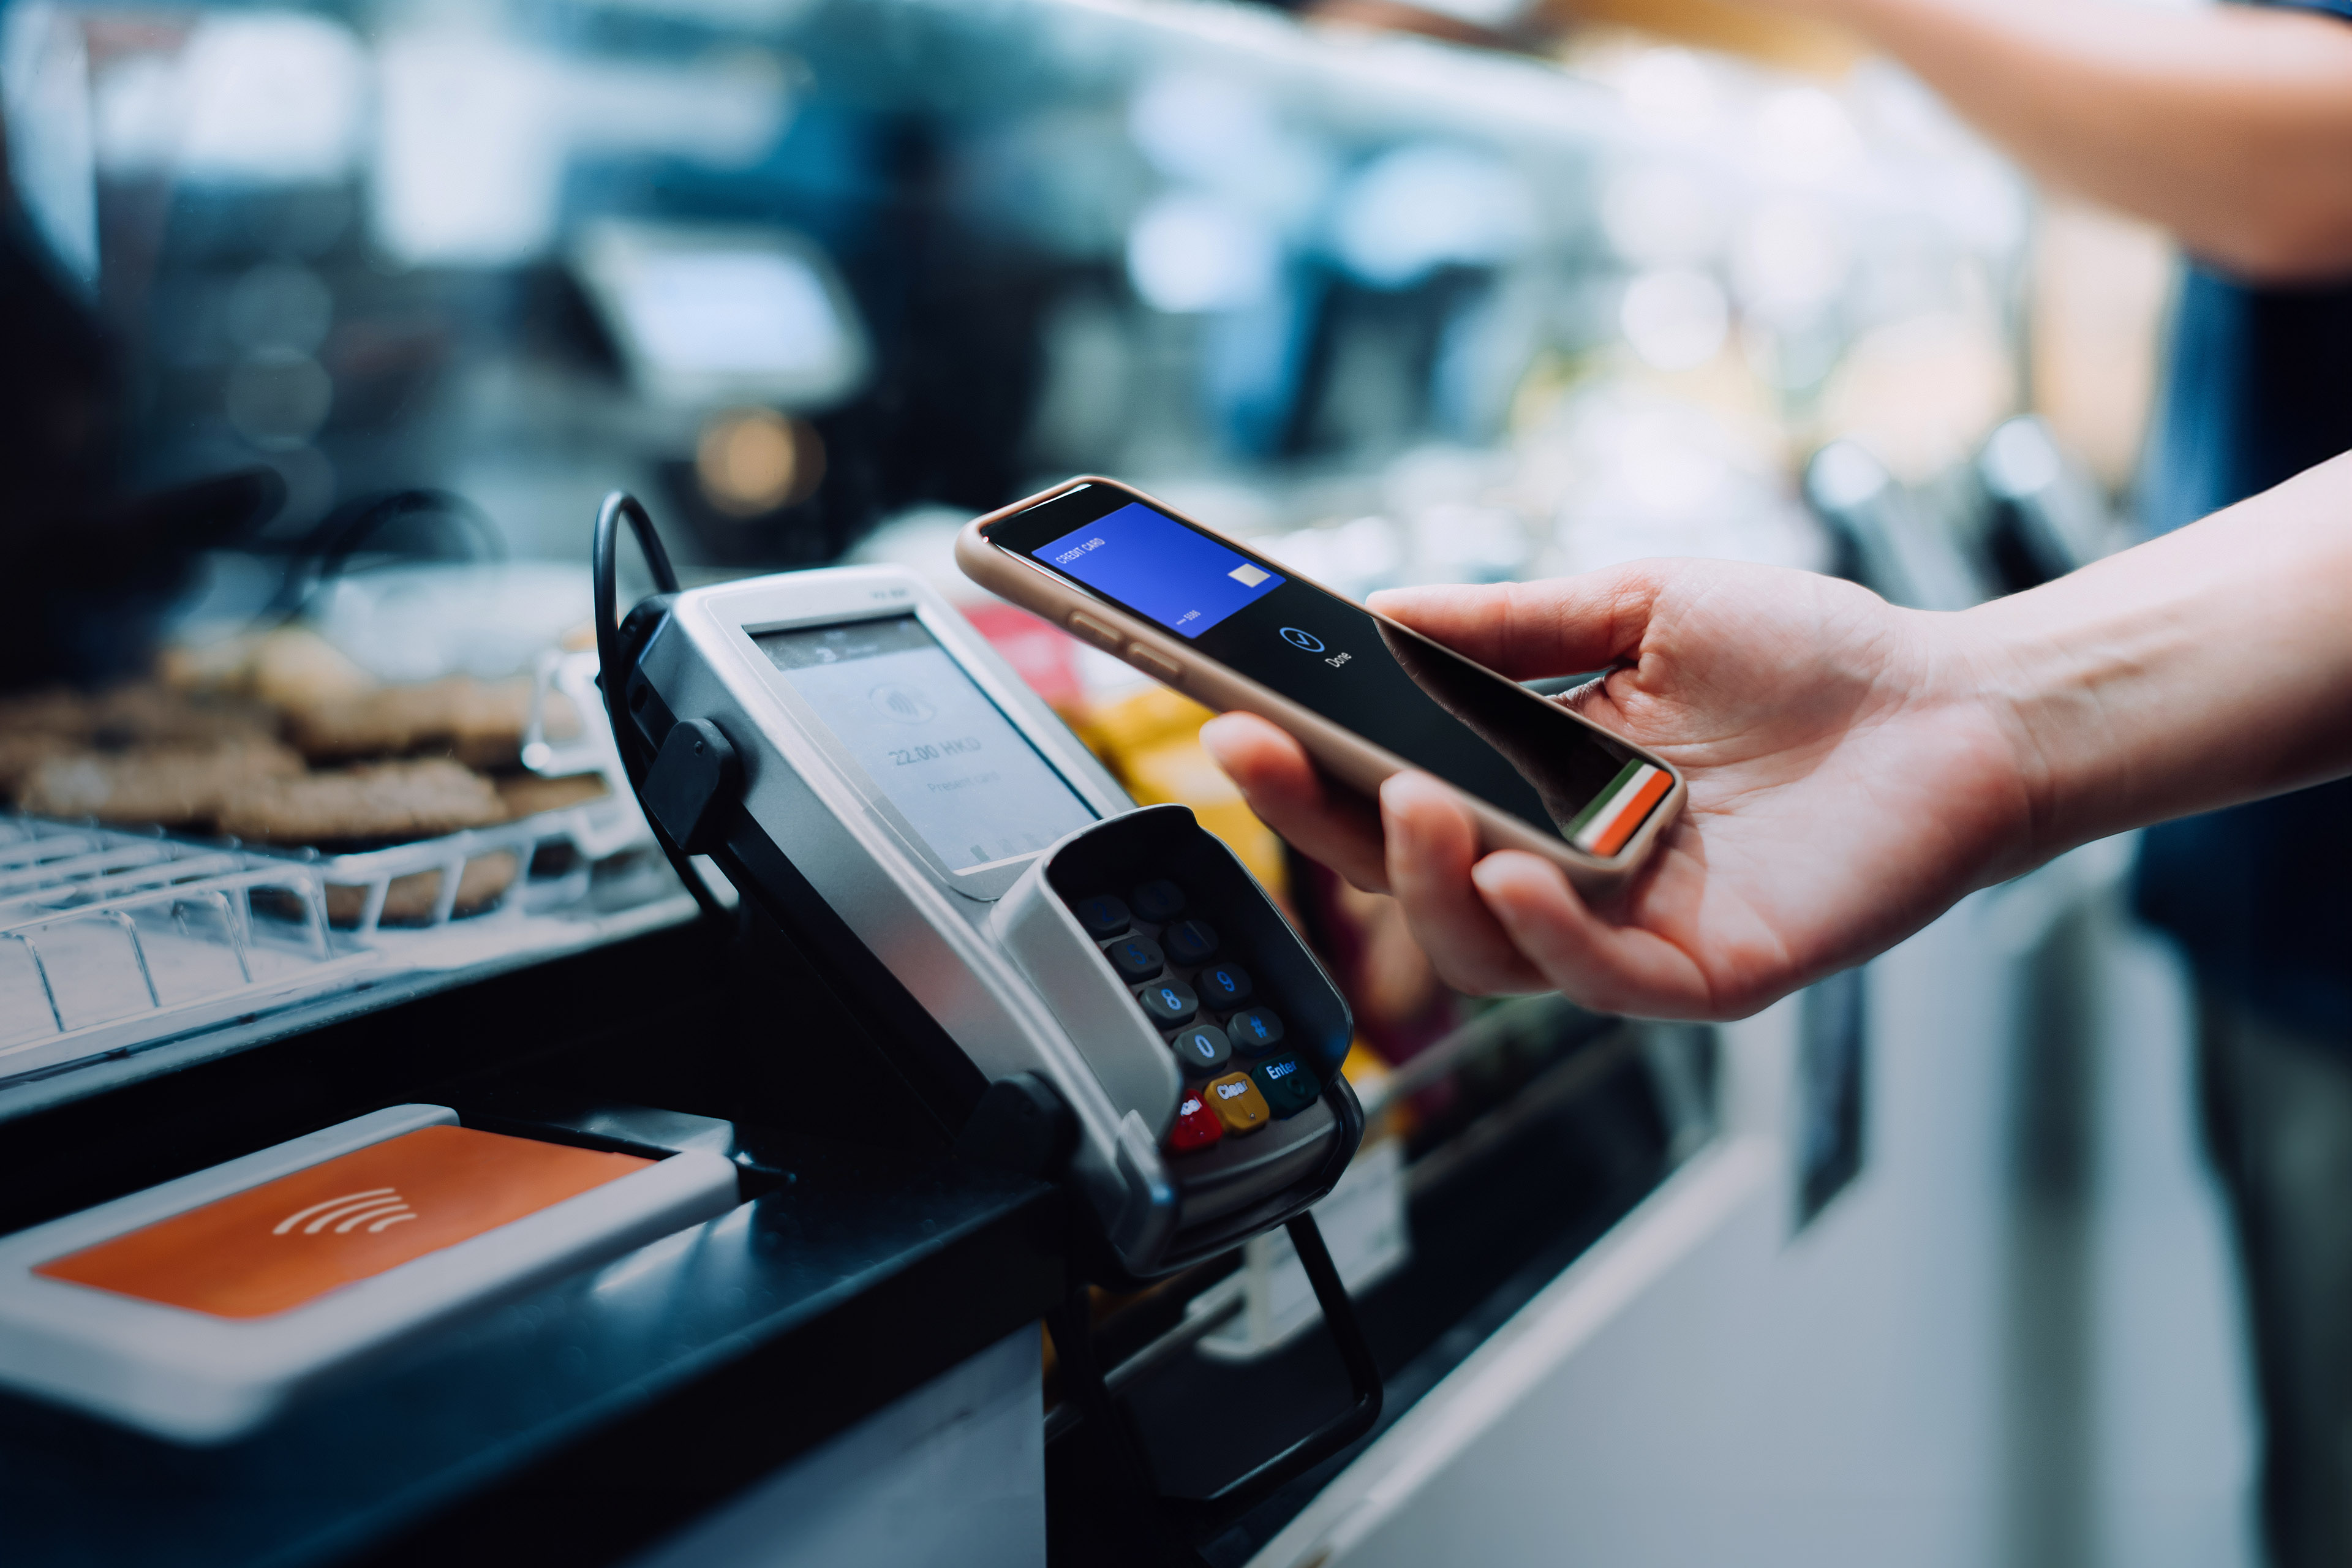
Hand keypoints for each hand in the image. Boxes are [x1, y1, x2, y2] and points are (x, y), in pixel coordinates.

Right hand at [1199, 560, 2036, 1019]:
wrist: (1956, 704)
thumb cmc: (1809, 659)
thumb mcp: (1638, 610)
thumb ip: (1511, 626)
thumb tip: (1382, 614)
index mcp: (1533, 787)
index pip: (1389, 792)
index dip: (1306, 767)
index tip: (1232, 713)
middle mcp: (1563, 869)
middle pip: (1405, 876)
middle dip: (1319, 822)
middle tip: (1259, 751)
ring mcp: (1629, 930)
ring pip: (1481, 944)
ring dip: (1425, 881)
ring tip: (1415, 801)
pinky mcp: (1705, 973)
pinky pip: (1595, 980)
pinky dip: (1543, 932)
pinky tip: (1513, 871)